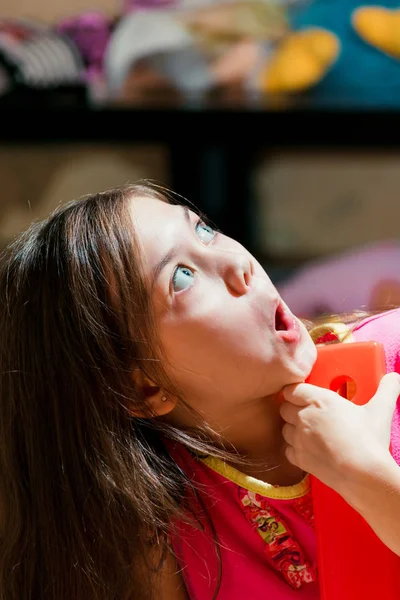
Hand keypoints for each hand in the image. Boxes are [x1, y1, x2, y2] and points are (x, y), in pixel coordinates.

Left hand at [279, 373, 399, 494]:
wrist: (364, 476)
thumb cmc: (369, 441)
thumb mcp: (380, 410)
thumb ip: (386, 389)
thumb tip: (395, 377)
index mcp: (319, 400)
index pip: (291, 390)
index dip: (294, 392)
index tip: (302, 395)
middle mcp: (303, 417)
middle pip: (284, 408)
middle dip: (293, 409)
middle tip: (307, 413)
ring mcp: (298, 438)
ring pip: (284, 428)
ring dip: (293, 429)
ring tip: (308, 432)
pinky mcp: (299, 458)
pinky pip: (287, 449)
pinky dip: (294, 449)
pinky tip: (308, 449)